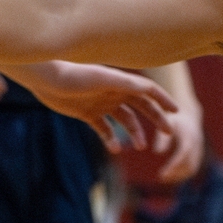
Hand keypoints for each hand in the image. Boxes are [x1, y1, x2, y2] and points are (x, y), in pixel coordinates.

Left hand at [21, 61, 181, 151]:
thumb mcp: (101, 78)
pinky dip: (111, 139)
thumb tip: (148, 89)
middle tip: (169, 132)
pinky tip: (115, 149)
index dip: (163, 99)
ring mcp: (100, 103)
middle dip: (156, 118)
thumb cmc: (72, 74)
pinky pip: (104, 129)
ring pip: (124, 120)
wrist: (44, 79)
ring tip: (141, 146)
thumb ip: (124, 83)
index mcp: (119, 81)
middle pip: (141, 106)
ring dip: (134, 132)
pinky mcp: (86, 113)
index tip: (177, 112)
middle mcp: (113, 91)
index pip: (147, 90)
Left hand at [153, 104, 203, 182]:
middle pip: (190, 164)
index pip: (184, 152)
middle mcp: (196, 144)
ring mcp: (199, 150)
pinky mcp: (198, 154)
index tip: (163, 173)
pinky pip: (192, 168)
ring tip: (162, 178)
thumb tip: (157, 153)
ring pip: (192, 168)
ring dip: (179, 176)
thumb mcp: (167, 123)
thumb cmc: (174, 119)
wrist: (189, 115)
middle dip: (176, 173)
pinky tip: (169, 176)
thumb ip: (163, 137)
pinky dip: (182, 174)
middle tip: (160, 177)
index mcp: (189, 135)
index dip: (174, 164)